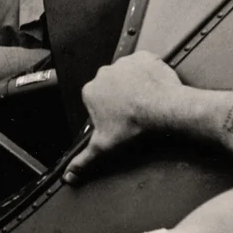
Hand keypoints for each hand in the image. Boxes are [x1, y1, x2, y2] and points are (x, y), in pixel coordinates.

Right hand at [63, 52, 181, 184]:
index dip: (108, 110)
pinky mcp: (143, 58)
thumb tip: (69, 174)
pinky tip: (153, 86)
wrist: (163, 109)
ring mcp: (123, 64)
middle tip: (134, 110)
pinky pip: (144, 63)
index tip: (119, 117)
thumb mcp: (104, 147)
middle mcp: (103, 74)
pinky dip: (149, 72)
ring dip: (134, 84)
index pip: (96, 100)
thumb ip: (83, 161)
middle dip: (120, 96)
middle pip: (111, 86)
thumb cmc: (135, 124)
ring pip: (127, 74)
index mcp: (90, 92)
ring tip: (145, 100)